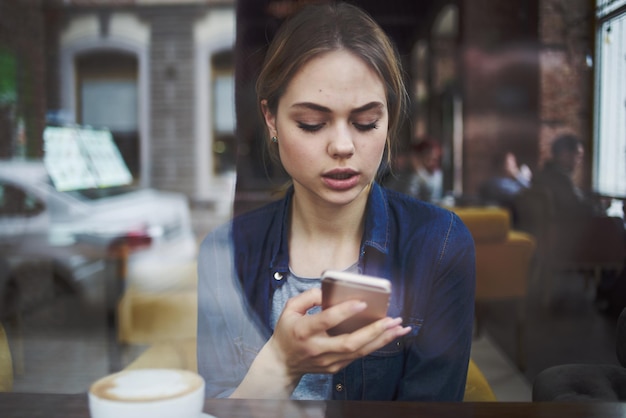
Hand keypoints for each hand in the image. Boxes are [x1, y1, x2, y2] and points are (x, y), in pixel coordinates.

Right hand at [230, 288, 409, 398]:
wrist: (282, 363)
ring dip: (382, 340)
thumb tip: (328, 291)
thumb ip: (308, 297)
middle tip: (392, 319)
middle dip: (374, 331)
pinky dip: (375, 345)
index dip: (344, 312)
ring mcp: (328, 361)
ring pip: (359, 352)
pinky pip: (358, 356)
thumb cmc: (287, 331)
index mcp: (303, 331)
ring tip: (399, 328)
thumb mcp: (289, 309)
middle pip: (350, 342)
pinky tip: (389, 336)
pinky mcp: (335, 367)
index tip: (362, 302)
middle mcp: (317, 349)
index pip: (326, 321)